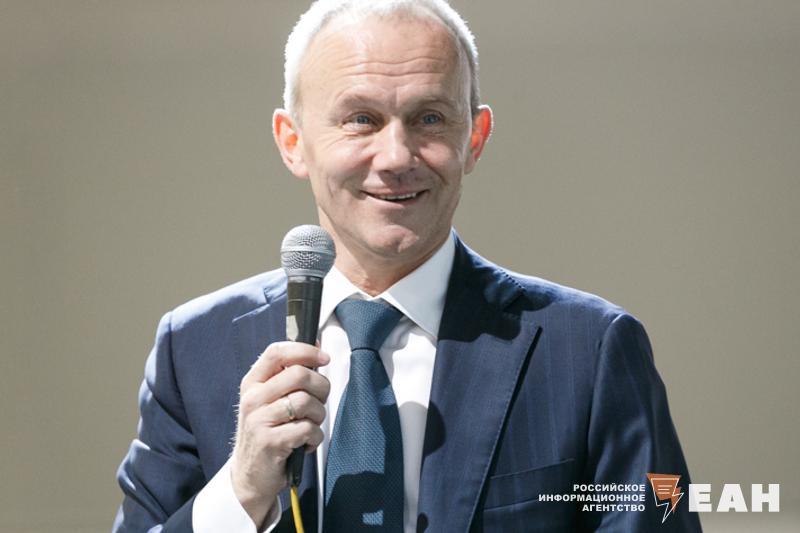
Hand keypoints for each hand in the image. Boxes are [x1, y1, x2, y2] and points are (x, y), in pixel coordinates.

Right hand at [230, 341, 329, 526]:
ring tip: (310, 425)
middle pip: (299, 375)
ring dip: (318, 415)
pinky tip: (305, 443)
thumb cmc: (267, 433)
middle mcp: (252, 398)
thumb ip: (288, 378)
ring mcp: (259, 420)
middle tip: (320, 401)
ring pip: (306, 402)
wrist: (250, 476)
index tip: (323, 358)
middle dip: (321, 387)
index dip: (305, 350)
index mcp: (252, 383)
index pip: (277, 352)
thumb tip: (318, 351)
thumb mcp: (269, 401)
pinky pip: (308, 428)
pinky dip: (315, 437)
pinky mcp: (270, 442)